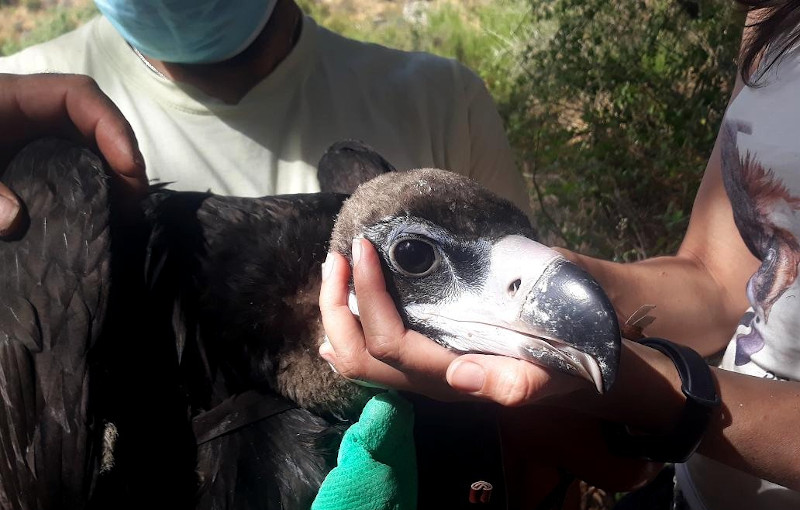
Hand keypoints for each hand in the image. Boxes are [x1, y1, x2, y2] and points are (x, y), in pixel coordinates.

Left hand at [0, 73, 146, 234]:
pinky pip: (73, 166)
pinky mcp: (32, 163)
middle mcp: (32, 113)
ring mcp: (34, 138)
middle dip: (123, 155)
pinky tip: (105, 211)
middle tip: (135, 199)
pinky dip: (95, 186)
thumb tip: (16, 221)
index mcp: (11, 98)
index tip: (129, 167)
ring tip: (127, 209)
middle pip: (95, 121)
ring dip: (115, 174)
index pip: (79, 94)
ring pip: (90, 145)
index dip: (111, 124)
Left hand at [318, 238, 587, 403]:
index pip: (390, 344)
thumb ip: (515, 382)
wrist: (573, 360)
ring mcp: (420, 374)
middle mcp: (427, 381)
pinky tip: (339, 314)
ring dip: (335, 317)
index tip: (367, 247)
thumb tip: (463, 377)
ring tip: (335, 270)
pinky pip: (369, 360)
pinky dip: (345, 334)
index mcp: (452, 377)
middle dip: (336, 307)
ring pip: (356, 362)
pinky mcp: (421, 362)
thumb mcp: (552, 370)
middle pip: (359, 358)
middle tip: (339, 256)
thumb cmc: (563, 356)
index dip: (369, 297)